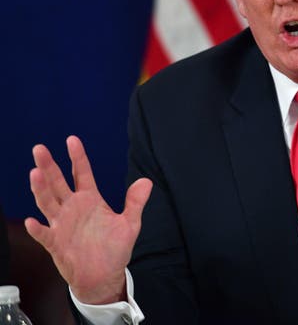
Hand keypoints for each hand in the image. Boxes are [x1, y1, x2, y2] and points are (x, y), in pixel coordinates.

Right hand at [25, 135, 152, 303]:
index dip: (77, 157)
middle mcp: (73, 208)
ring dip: (41, 189)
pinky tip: (33, 221)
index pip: (82, 173)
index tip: (72, 140)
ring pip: (48, 203)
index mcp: (91, 200)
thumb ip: (135, 202)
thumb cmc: (114, 248)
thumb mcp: (130, 224)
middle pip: (58, 183)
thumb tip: (147, 181)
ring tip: (35, 173)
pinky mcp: (56, 244)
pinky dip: (38, 228)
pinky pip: (45, 234)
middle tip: (39, 149)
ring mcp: (62, 225)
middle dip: (49, 166)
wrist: (103, 276)